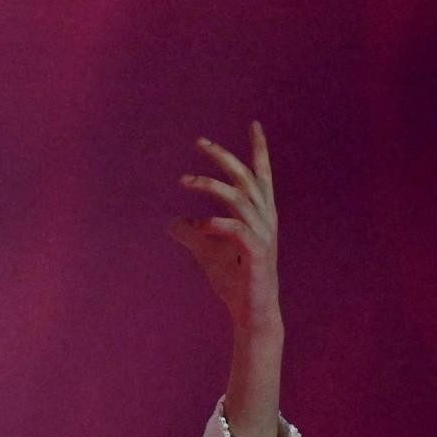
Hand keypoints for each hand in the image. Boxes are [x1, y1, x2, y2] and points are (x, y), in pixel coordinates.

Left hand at [167, 120, 281, 334]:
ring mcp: (263, 235)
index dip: (259, 149)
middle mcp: (266, 219)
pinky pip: (238, 230)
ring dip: (210, 186)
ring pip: (239, 199)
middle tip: (199, 141)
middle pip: (246, 178)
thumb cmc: (234, 279)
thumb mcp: (206, 251)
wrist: (250, 312)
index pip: (261, 175)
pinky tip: (199, 224)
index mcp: (259, 214)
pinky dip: (217, 223)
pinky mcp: (257, 254)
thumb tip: (171, 221)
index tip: (255, 123)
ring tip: (184, 181)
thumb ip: (190, 233)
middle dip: (223, 157)